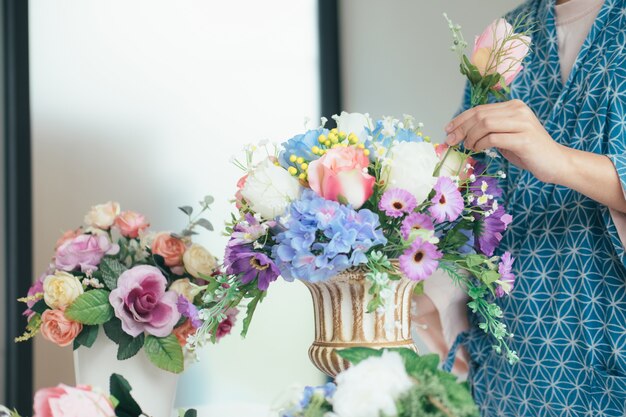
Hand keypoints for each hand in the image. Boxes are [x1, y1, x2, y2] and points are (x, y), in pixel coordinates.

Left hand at [445, 100, 566, 183]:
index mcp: (513, 106)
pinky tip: (478, 149)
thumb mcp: (505, 136)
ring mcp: (523, 123)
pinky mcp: (524, 139)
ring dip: (471, 137)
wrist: (556, 163)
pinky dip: (481, 144)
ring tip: (468, 147)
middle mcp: (518, 110)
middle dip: (461, 128)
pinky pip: (494, 138)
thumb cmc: (528, 151)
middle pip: (480, 115)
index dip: (460, 119)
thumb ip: (488, 130)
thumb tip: (461, 132)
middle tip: (452, 141)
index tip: (448, 129)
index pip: (480, 109)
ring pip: (485, 124)